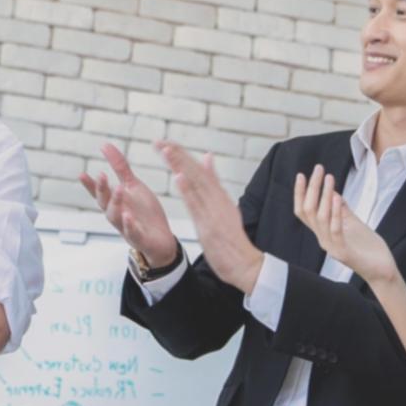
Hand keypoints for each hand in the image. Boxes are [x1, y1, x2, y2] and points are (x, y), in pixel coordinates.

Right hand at [79, 143, 176, 267]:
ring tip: (118, 189)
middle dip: (102, 189)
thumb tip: (105, 145)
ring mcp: (126, 226)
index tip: (81, 174)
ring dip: (115, 203)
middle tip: (102, 175)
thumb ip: (119, 167)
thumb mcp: (133, 186)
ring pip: (115, 216)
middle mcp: (117, 213)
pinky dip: (129, 225)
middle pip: (104, 202)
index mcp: (115, 201)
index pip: (99, 192)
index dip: (90, 184)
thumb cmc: (144, 212)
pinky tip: (128, 216)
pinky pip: (132, 232)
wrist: (162, 238)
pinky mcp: (139, 238)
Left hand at [154, 140, 262, 292]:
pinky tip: (179, 177)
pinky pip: (197, 206)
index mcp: (219, 195)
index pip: (198, 170)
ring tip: (166, 151)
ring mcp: (213, 211)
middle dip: (177, 155)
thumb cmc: (232, 238)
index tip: (165, 143)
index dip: (181, 155)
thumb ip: (214, 183)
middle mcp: (217, 199)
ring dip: (180, 166)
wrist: (245, 264)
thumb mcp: (224, 206)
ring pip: (195, 184)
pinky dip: (188, 190)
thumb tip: (207, 157)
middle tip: (159, 141)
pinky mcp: (210, 225)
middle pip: (196, 172)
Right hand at [293, 165, 397, 284]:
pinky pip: (335, 230)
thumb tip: (333, 192)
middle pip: (308, 211)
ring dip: (323, 196)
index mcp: (323, 232)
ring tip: (329, 178)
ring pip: (319, 218)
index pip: (304, 211)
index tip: (302, 174)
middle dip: (312, 188)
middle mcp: (322, 239)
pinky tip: (337, 197)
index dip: (300, 193)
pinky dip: (335, 212)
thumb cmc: (368, 248)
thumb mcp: (353, 224)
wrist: (383, 270)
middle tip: (318, 169)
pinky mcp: (343, 253)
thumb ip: (342, 210)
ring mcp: (331, 246)